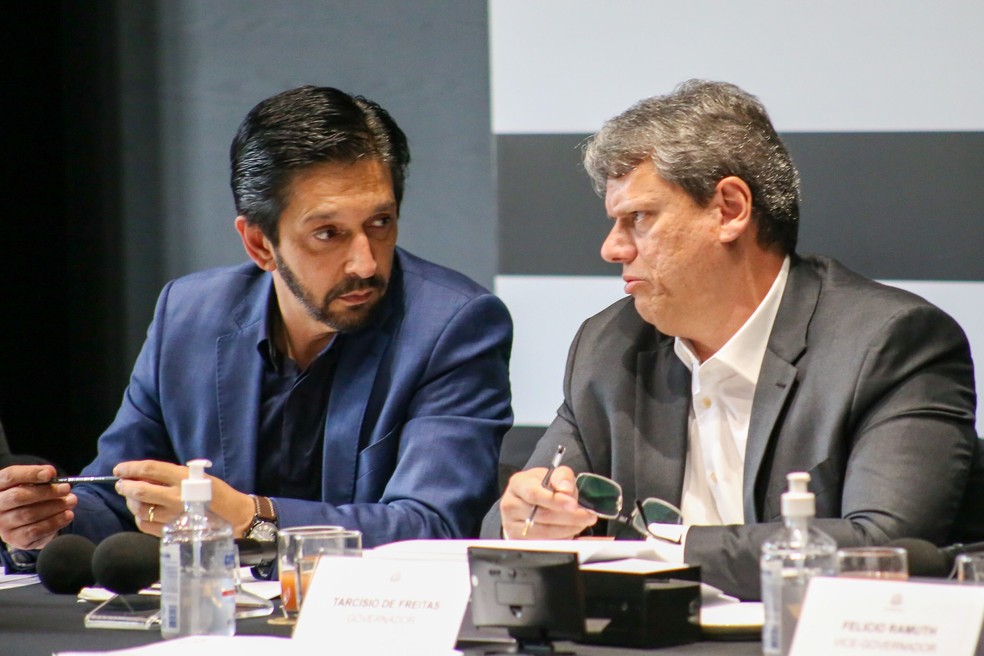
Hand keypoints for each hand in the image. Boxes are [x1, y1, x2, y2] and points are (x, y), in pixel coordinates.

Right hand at [0, 465, 76, 549]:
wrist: (30, 523)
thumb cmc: (33, 497)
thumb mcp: (35, 484)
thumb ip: (41, 477)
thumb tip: (50, 474)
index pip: (10, 476)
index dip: (30, 473)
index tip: (50, 473)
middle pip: (18, 496)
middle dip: (46, 491)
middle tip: (66, 488)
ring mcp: (3, 524)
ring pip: (28, 514)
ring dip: (54, 507)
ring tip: (71, 501)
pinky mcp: (14, 538)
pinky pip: (35, 530)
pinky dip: (55, 522)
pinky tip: (67, 515)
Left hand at [113, 460, 254, 536]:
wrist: (233, 516)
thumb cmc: (216, 493)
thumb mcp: (198, 476)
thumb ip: (173, 476)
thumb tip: (145, 476)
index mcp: (184, 478)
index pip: (150, 470)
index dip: (131, 468)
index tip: (119, 468)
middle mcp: (176, 497)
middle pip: (140, 490)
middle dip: (125, 486)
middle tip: (121, 484)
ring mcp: (173, 516)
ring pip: (140, 509)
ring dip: (131, 502)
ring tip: (131, 498)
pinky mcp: (171, 531)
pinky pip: (145, 525)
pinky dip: (139, 517)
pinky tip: (142, 512)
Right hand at [500, 465, 596, 538]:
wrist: (526, 501)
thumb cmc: (541, 487)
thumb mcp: (552, 475)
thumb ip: (562, 477)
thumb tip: (566, 490)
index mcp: (518, 484)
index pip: (534, 494)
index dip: (556, 500)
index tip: (574, 504)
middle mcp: (510, 505)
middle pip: (541, 515)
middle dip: (569, 517)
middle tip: (588, 516)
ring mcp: (512, 525)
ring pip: (544, 532)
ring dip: (568, 529)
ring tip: (582, 523)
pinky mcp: (519, 540)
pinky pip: (544, 543)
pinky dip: (561, 538)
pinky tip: (571, 530)